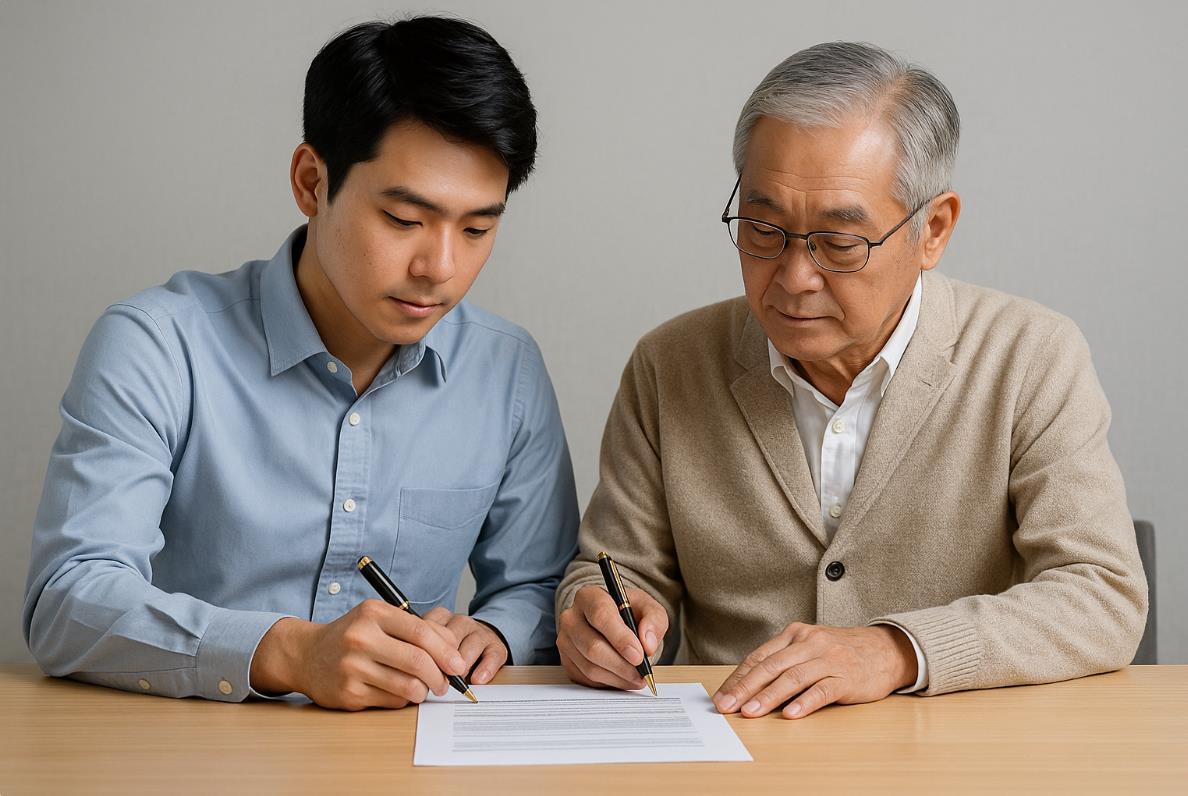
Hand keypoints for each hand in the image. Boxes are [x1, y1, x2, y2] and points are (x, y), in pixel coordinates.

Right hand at [250, 599, 466, 709]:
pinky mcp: (349, 694)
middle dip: (441, 677)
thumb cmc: (354, 635)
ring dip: (424, 691)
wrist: (308, 655)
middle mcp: (361, 638)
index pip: (422, 632)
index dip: (447, 651)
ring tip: (424, 688)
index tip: (459, 664)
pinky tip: (399, 692)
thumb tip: (454, 651)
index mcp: (373, 613)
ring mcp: (353, 667)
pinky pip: (392, 701)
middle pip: (418, 662)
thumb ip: (415, 629)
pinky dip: (403, 700)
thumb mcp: (380, 619)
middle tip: (446, 684)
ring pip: (408, 686)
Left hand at [423, 607, 508, 684]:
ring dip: (464, 665)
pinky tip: (477, 680)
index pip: (430, 627)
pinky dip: (485, 669)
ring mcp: (480, 632)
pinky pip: (492, 655)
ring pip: (472, 645)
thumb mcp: (433, 641)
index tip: (417, 667)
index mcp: (441, 618)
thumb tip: (408, 670)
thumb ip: (421, 648)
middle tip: (436, 679)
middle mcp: (461, 622)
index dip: (424, 649)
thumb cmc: (452, 645)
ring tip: (457, 682)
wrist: (482, 639)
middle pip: (451, 637)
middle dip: (443, 660)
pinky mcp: (496, 645)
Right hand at [557, 584, 667, 690]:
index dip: (620, 638)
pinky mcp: (566, 661)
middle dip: (621, 665)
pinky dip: (609, 683)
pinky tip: (623, 677)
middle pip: (592, 646)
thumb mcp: (648, 608)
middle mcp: (571, 618)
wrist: (614, 622)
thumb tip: (648, 644)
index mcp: (589, 596)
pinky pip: (587, 679)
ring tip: (637, 677)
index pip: (601, 616)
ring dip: (618, 677)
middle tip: (642, 672)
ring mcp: (565, 641)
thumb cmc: (630, 612)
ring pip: (590, 667)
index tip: (638, 655)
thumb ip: (653, 621)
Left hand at [713, 623, 916, 718]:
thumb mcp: (809, 648)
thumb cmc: (840, 652)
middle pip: (771, 666)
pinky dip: (805, 703)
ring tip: (751, 712)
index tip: (722, 696)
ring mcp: (829, 659)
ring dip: (769, 697)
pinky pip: (822, 690)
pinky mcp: (847, 677)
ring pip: (793, 678)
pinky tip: (790, 715)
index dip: (738, 678)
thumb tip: (748, 687)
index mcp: (795, 635)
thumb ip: (782, 662)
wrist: (885, 650)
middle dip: (745, 688)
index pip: (759, 657)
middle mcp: (809, 643)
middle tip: (727, 706)